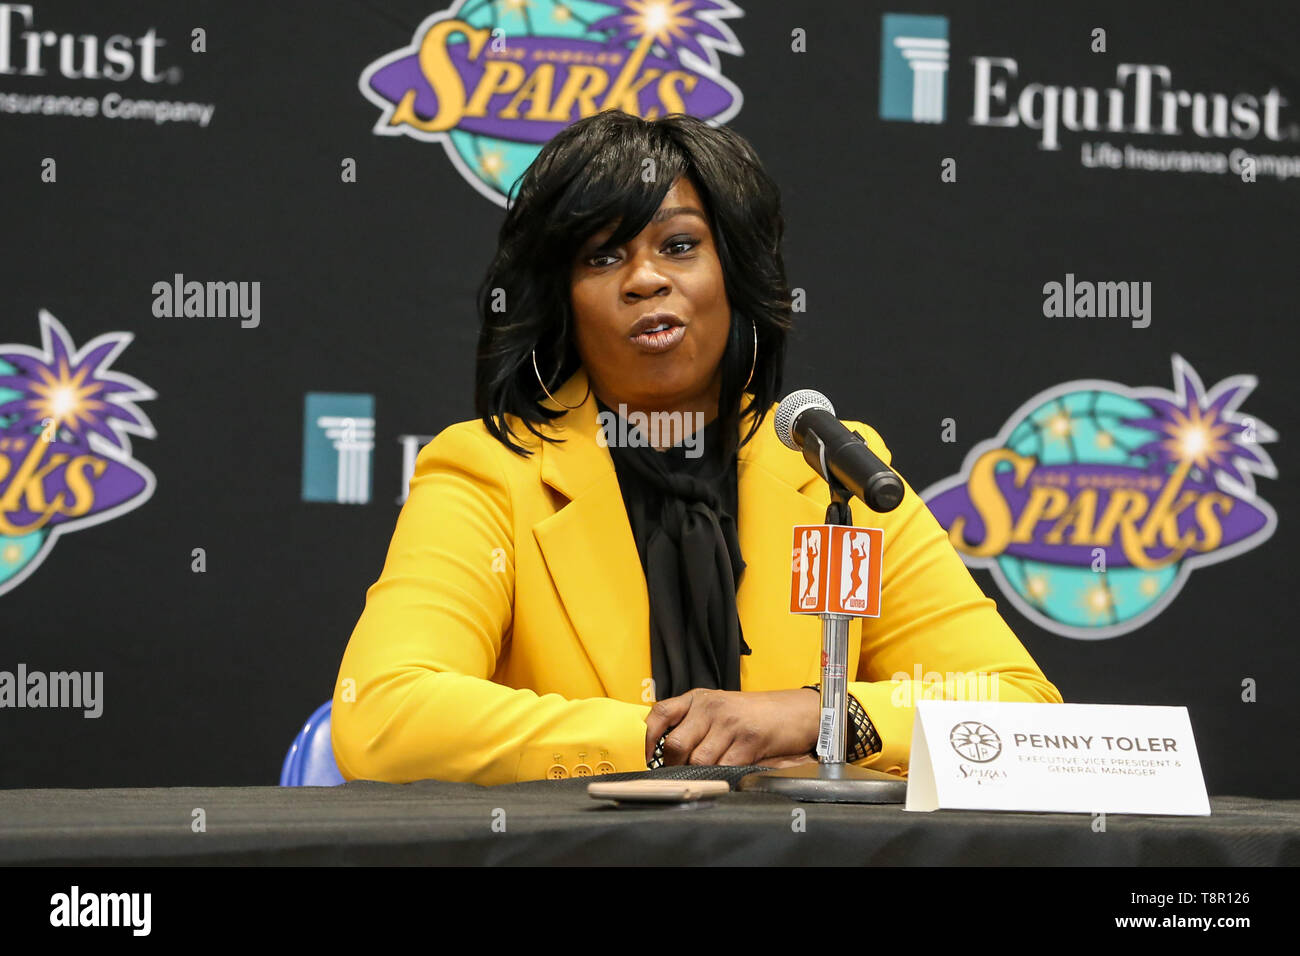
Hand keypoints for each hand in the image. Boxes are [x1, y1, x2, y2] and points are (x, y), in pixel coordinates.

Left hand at [644, 688, 821, 766]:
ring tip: (704, 776)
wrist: (793, 711)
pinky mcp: (749, 741)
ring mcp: (730, 723)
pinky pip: (723, 767)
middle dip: (673, 766)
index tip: (647, 758)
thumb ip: (692, 722)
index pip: (661, 713)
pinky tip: (723, 776)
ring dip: (697, 775)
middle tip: (679, 774)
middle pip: (676, 744)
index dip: (647, 738)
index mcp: (699, 698)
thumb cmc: (752, 714)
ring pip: (698, 761)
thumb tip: (664, 750)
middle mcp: (711, 707)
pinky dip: (719, 778)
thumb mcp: (718, 708)